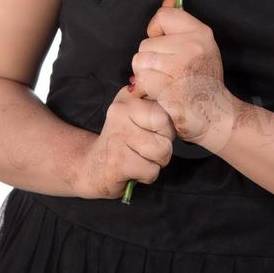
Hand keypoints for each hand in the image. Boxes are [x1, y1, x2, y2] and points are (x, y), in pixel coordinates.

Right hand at [75, 84, 175, 199]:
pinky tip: (132, 170)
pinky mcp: (118, 161)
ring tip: (138, 158)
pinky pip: (152, 171)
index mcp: (129, 96)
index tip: (152, 131)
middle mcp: (120, 111)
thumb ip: (155, 106)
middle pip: (167, 129)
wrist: (92, 167)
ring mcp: (118, 136)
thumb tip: (181, 104)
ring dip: (155, 162)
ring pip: (162, 152)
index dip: (166, 126)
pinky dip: (146, 176)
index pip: (165, 107)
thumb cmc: (123, 142)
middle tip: (145, 147)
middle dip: (164, 144)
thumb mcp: (136, 116)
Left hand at [130, 0, 238, 151]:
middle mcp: (193, 46)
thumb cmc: (203, 80)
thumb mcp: (198, 46)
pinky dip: (146, 89)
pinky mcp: (170, 88)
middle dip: (150, 59)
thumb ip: (179, 22)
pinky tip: (161, 93)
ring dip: (145, 75)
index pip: (163, 16)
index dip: (156, 30)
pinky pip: (142, 80)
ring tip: (163, 82)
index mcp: (201, 33)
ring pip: (139, 61)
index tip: (165, 45)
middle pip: (146, 43)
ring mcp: (181, 67)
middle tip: (167, 72)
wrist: (216, 114)